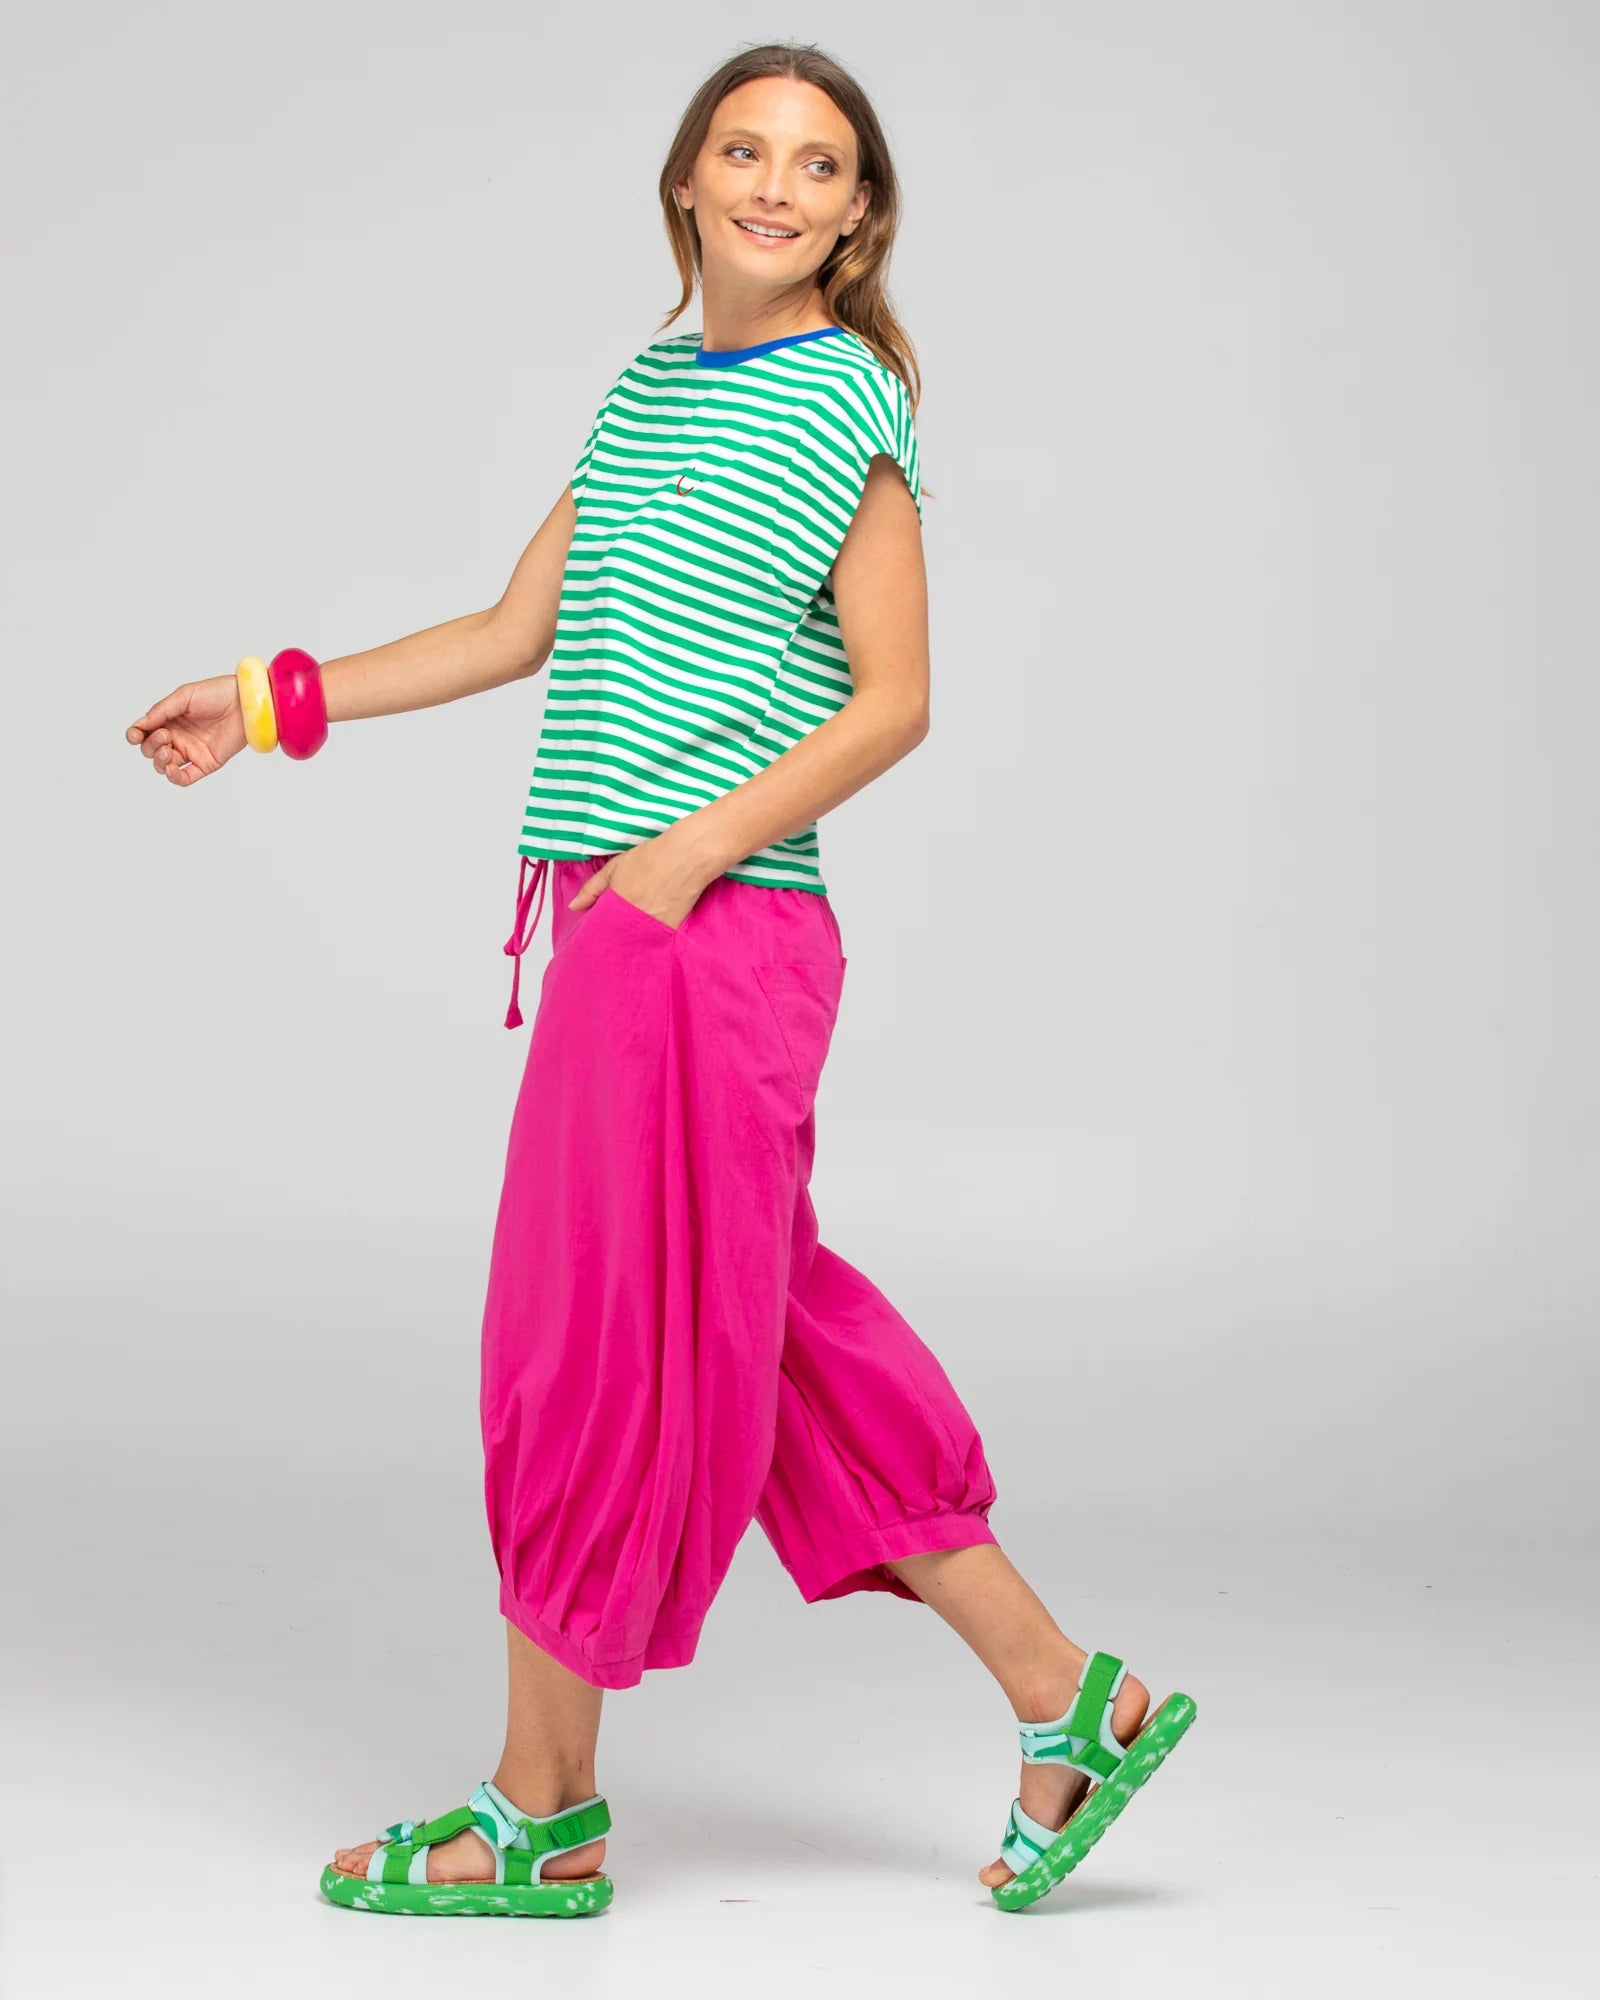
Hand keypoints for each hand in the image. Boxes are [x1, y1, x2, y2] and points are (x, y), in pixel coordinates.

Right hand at [126, 674, 247, 784]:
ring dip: (160, 761)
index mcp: (169, 720)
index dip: (135, 736)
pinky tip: (172, 770)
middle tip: (165, 736)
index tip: (134, 734)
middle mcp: (178, 737)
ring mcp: (191, 751)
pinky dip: (175, 778)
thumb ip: (162, 711)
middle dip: (151, 746)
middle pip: (151, 750)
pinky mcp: (206, 763)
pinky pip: (186, 777)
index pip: (144, 733)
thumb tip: (140, 724)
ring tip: (168, 750)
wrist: (245, 702)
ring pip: (165, 765)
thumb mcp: (184, 696)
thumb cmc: (217, 693)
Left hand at [567, 829, 716, 930]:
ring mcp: (651, 928)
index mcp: (615, 905)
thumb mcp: (615, 868)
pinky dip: (646, 940)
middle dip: (611, 939)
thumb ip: (592, 889)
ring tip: (628, 933)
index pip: (597, 929)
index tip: (594, 930)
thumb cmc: (651, 858)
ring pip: (632, 942)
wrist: (687, 857)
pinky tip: (644, 933)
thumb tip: (574, 907)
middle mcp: (632, 920)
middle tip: (610, 935)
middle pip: (614, 939)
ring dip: (628, 941)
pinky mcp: (669, 932)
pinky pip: (651, 941)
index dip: (595, 931)